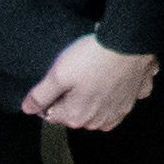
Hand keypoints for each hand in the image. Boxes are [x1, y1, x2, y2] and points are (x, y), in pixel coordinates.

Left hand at [20, 37, 155, 129]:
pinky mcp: (135, 97)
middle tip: (76, 71)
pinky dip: (119, 88)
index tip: (58, 78)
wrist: (129, 42)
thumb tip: (28, 108)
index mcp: (77, 117)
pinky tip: (116, 74)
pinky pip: (122, 96)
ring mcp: (120, 110)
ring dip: (95, 95)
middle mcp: (100, 121)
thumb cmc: (92, 58)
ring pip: (99, 107)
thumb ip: (40, 95)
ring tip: (96, 71)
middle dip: (73, 96)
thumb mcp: (57, 74)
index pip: (52, 113)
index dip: (51, 95)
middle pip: (76, 112)